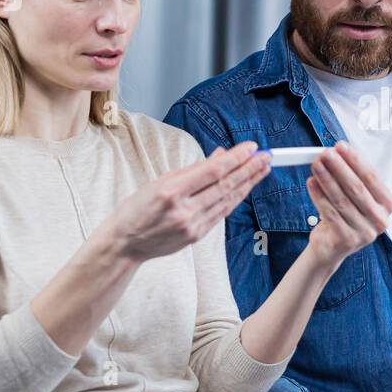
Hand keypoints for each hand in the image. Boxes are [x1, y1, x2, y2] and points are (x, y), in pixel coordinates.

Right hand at [102, 140, 269, 263]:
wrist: (124, 244)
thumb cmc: (137, 209)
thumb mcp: (159, 181)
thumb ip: (193, 170)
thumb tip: (221, 155)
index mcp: (170, 191)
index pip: (213, 171)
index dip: (236, 158)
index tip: (252, 147)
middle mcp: (184, 209)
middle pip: (225, 185)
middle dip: (249, 169)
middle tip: (267, 156)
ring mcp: (192, 225)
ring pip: (227, 200)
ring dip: (248, 183)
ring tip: (263, 170)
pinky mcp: (196, 236)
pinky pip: (221, 213)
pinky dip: (234, 199)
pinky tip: (245, 188)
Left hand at [303, 141, 391, 266]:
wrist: (332, 247)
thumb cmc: (345, 216)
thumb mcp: (355, 196)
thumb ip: (352, 175)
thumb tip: (336, 151)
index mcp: (387, 205)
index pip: (372, 178)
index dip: (355, 160)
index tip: (341, 146)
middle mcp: (380, 220)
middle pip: (357, 188)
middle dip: (339, 168)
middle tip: (326, 153)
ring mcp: (365, 232)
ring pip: (342, 200)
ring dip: (327, 179)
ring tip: (316, 165)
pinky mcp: (347, 240)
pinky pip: (330, 213)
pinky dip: (319, 196)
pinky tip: (311, 183)